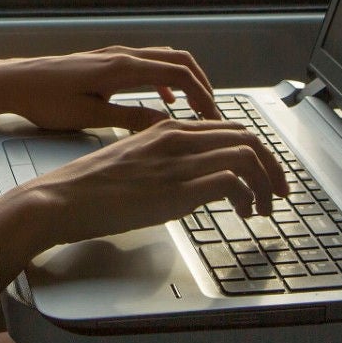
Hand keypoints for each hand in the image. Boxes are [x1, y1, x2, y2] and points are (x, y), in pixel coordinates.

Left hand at [0, 46, 223, 133]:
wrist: (12, 82)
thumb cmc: (45, 101)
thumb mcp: (89, 117)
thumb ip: (131, 119)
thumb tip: (168, 125)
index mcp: (121, 68)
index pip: (179, 75)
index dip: (203, 96)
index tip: (214, 120)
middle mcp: (122, 55)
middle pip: (179, 61)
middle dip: (203, 86)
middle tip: (214, 116)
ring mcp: (113, 55)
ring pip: (164, 59)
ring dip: (185, 81)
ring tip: (197, 111)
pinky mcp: (105, 62)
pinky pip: (147, 64)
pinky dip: (165, 79)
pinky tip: (165, 101)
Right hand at [5, 119, 288, 246]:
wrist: (62, 198)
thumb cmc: (89, 187)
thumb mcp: (131, 162)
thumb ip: (160, 160)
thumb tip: (184, 178)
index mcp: (166, 130)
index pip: (229, 129)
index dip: (255, 151)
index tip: (264, 175)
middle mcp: (177, 139)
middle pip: (247, 138)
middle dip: (272, 166)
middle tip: (279, 192)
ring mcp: (178, 162)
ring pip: (247, 155)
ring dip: (266, 183)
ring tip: (264, 208)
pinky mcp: (176, 188)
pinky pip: (232, 182)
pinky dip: (247, 197)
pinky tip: (242, 214)